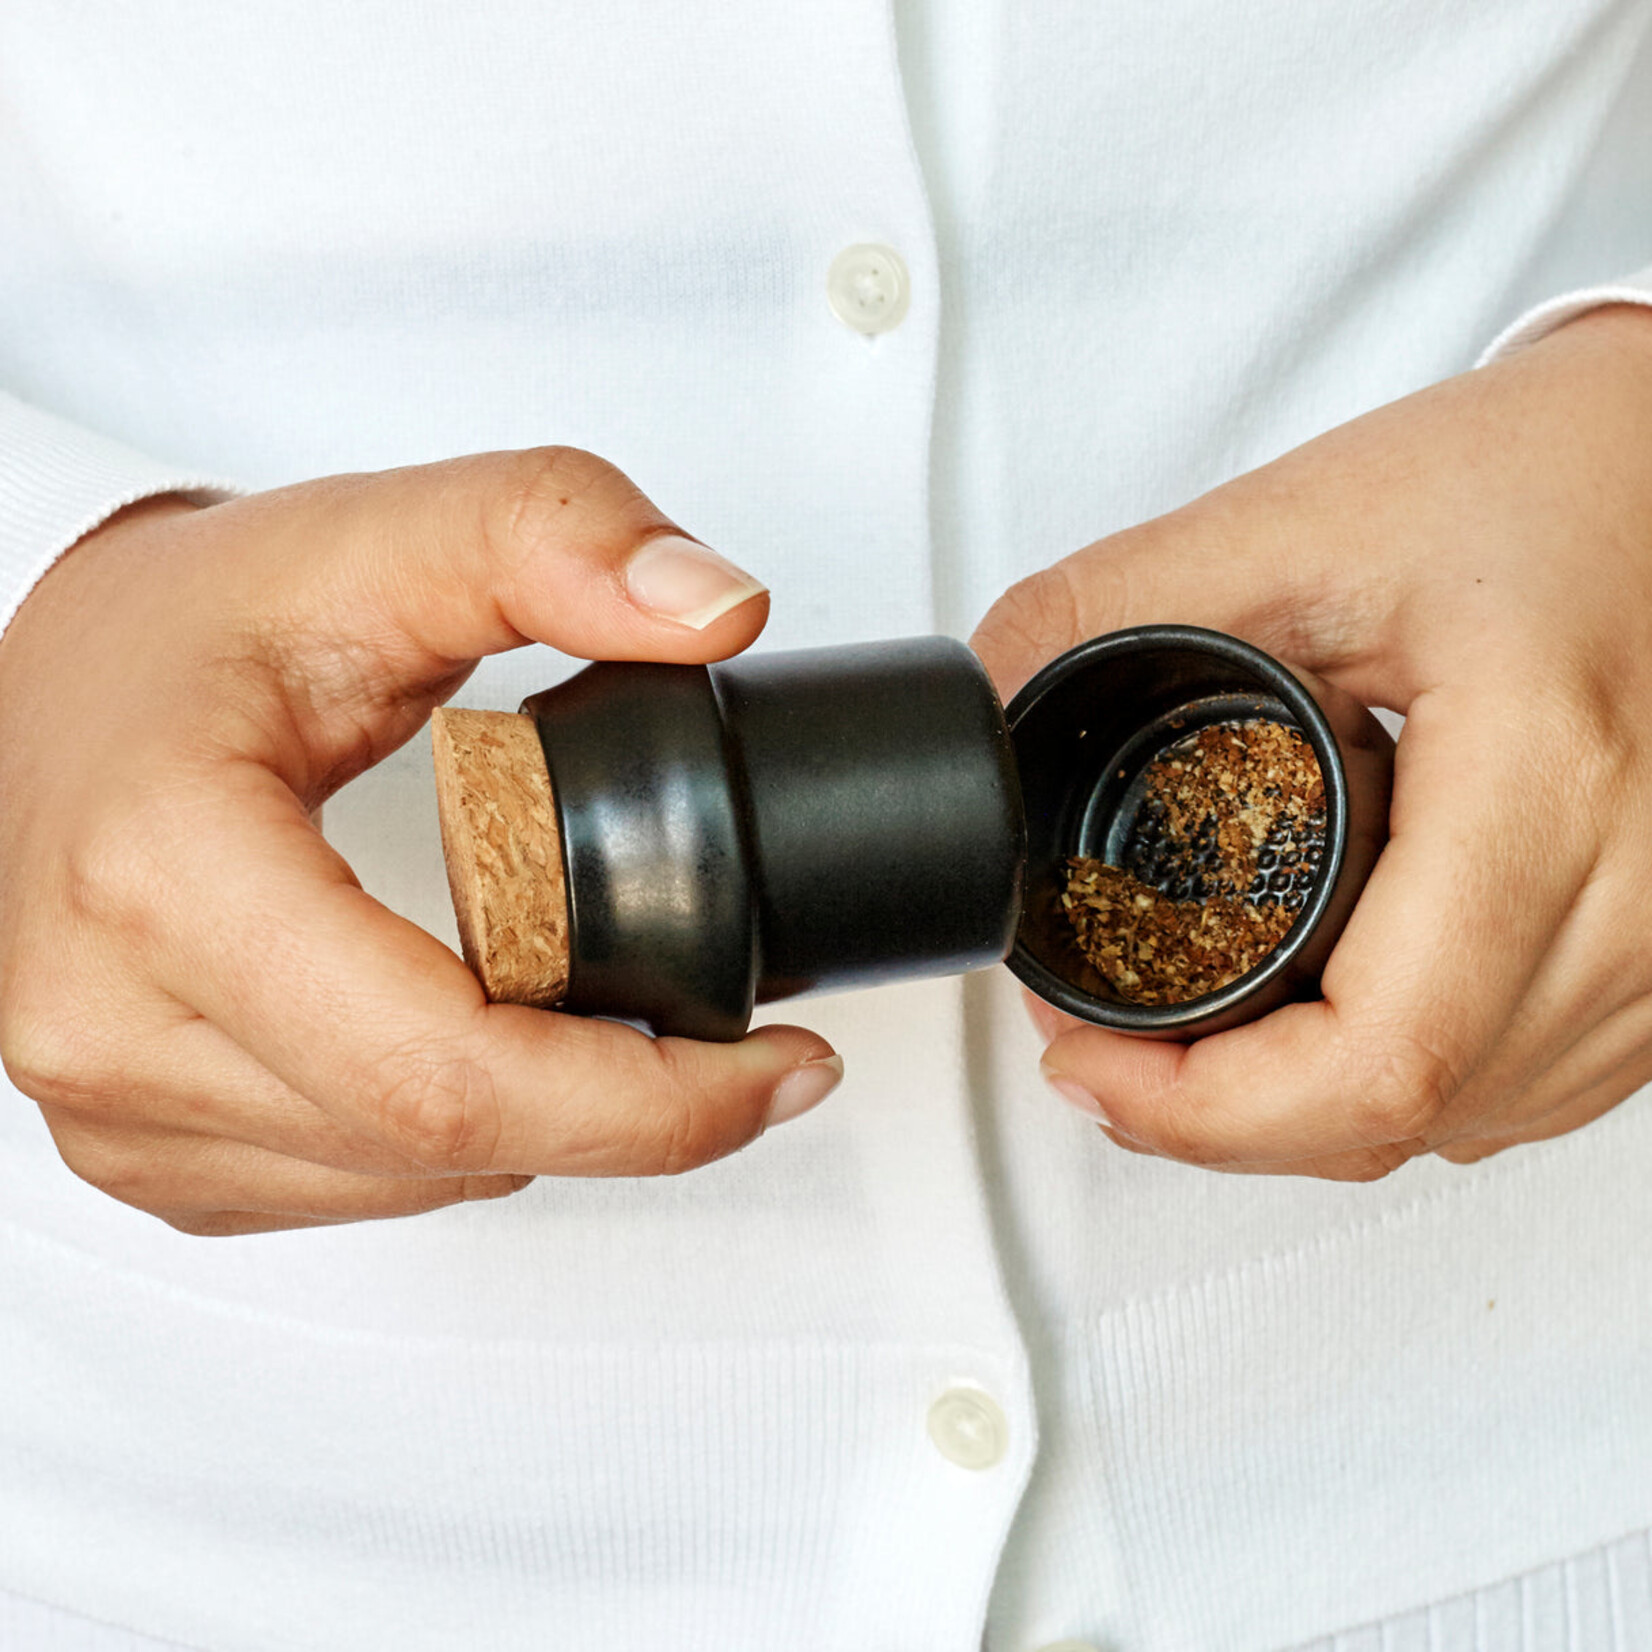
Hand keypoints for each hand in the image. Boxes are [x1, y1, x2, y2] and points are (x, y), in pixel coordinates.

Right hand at [0, 449, 841, 1233]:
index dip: (648, 1100)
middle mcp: (105, 1020)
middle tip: (740, 1056)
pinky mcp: (136, 1146)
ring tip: (626, 1033)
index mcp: (165, 877)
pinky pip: (347, 1189)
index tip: (774, 1062)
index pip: (447, 1070)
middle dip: (629, 1118)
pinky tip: (498, 1055)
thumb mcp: (378, 535)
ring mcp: (108, 1103)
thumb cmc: (187, 626)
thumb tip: (716, 609)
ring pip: (403, 1182)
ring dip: (549, 1129)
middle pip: (440, 1143)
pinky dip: (457, 1140)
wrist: (57, 693)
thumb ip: (557, 535)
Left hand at [974, 305, 1651, 1178]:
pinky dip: (1410, 1089)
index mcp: (1545, 781)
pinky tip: (1327, 1037)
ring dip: (1308, 1116)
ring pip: (1472, 1125)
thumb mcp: (1299, 524)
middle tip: (1110, 1053)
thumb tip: (990, 709)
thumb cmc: (1547, 475)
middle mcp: (1644, 892)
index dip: (1205, 1109)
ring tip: (1194, 1045)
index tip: (1089, 1064)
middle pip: (1407, 1115)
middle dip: (1222, 1117)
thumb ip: (1111, 608)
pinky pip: (1536, 1092)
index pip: (1377, 1056)